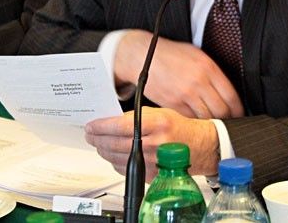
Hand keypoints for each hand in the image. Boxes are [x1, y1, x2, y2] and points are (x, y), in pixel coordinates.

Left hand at [85, 107, 219, 179]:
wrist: (198, 146)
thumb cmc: (178, 127)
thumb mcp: (158, 112)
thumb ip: (134, 116)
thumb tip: (110, 121)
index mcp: (156, 124)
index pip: (119, 126)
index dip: (100, 127)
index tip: (91, 126)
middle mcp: (154, 144)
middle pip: (114, 144)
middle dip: (97, 138)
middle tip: (90, 134)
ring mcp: (152, 161)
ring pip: (116, 158)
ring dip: (103, 150)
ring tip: (99, 143)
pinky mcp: (150, 174)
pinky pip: (125, 169)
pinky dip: (114, 161)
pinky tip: (112, 154)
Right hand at [114, 30, 243, 118]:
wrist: (143, 56)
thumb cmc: (171, 54)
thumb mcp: (197, 54)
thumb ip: (213, 71)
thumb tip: (227, 90)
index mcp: (208, 68)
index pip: (231, 96)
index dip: (238, 110)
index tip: (239, 114)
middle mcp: (199, 81)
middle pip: (222, 111)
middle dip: (227, 119)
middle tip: (228, 122)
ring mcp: (185, 94)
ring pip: (206, 118)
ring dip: (211, 123)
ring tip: (213, 124)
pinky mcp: (172, 104)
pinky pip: (190, 119)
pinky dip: (194, 123)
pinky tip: (196, 122)